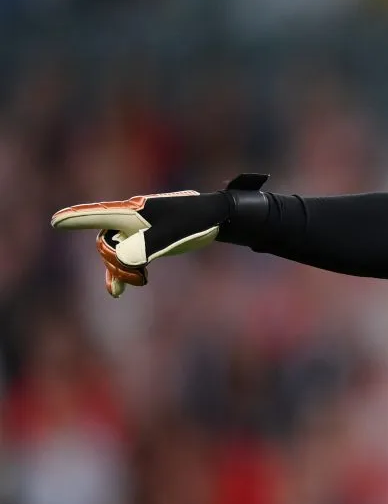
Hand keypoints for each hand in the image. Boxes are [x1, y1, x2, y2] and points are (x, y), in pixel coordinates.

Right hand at [51, 174, 266, 296]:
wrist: (216, 218)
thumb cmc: (195, 221)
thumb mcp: (173, 235)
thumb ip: (147, 246)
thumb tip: (123, 260)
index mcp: (134, 211)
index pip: (99, 214)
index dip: (76, 219)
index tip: (56, 222)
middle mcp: (131, 218)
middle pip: (105, 243)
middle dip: (115, 262)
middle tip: (140, 275)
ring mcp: (137, 230)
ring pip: (114, 253)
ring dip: (121, 270)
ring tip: (140, 281)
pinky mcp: (145, 242)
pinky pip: (124, 259)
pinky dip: (121, 274)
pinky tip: (116, 292)